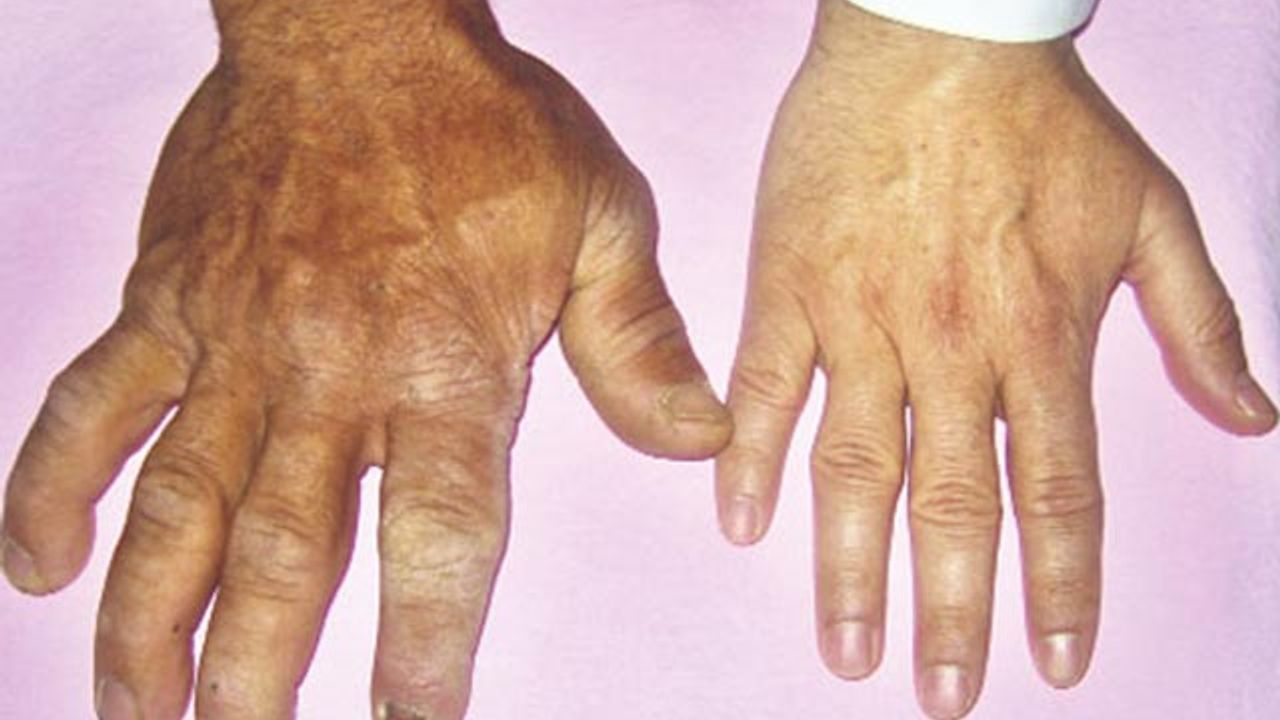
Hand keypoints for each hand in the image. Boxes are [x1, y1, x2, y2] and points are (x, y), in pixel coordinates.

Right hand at [0, 2, 730, 717]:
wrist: (357, 25)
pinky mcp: (164, 305)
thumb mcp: (598, 218)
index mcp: (444, 364)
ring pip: (177, 506)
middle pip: (285, 553)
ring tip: (135, 714)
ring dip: (149, 621)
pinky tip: (34, 564)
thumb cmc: (482, 121)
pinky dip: (50, 485)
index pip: (439, 534)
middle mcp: (327, 375)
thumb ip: (639, 343)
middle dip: (259, 672)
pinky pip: (90, 406)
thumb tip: (698, 443)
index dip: (426, 642)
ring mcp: (230, 346)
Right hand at [715, 3, 1275, 717]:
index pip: (1056, 492)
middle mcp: (950, 347)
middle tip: (940, 698)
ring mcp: (860, 321)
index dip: (1061, 586)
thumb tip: (1255, 418)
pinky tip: (742, 525)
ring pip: (853, 467)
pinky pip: (766, 389)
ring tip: (848, 649)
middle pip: (952, 505)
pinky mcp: (791, 289)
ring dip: (849, 566)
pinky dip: (752, 459)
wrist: (936, 37)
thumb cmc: (1044, 124)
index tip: (1056, 664)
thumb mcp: (1154, 211)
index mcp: (1040, 336)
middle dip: (952, 612)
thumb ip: (1203, 322)